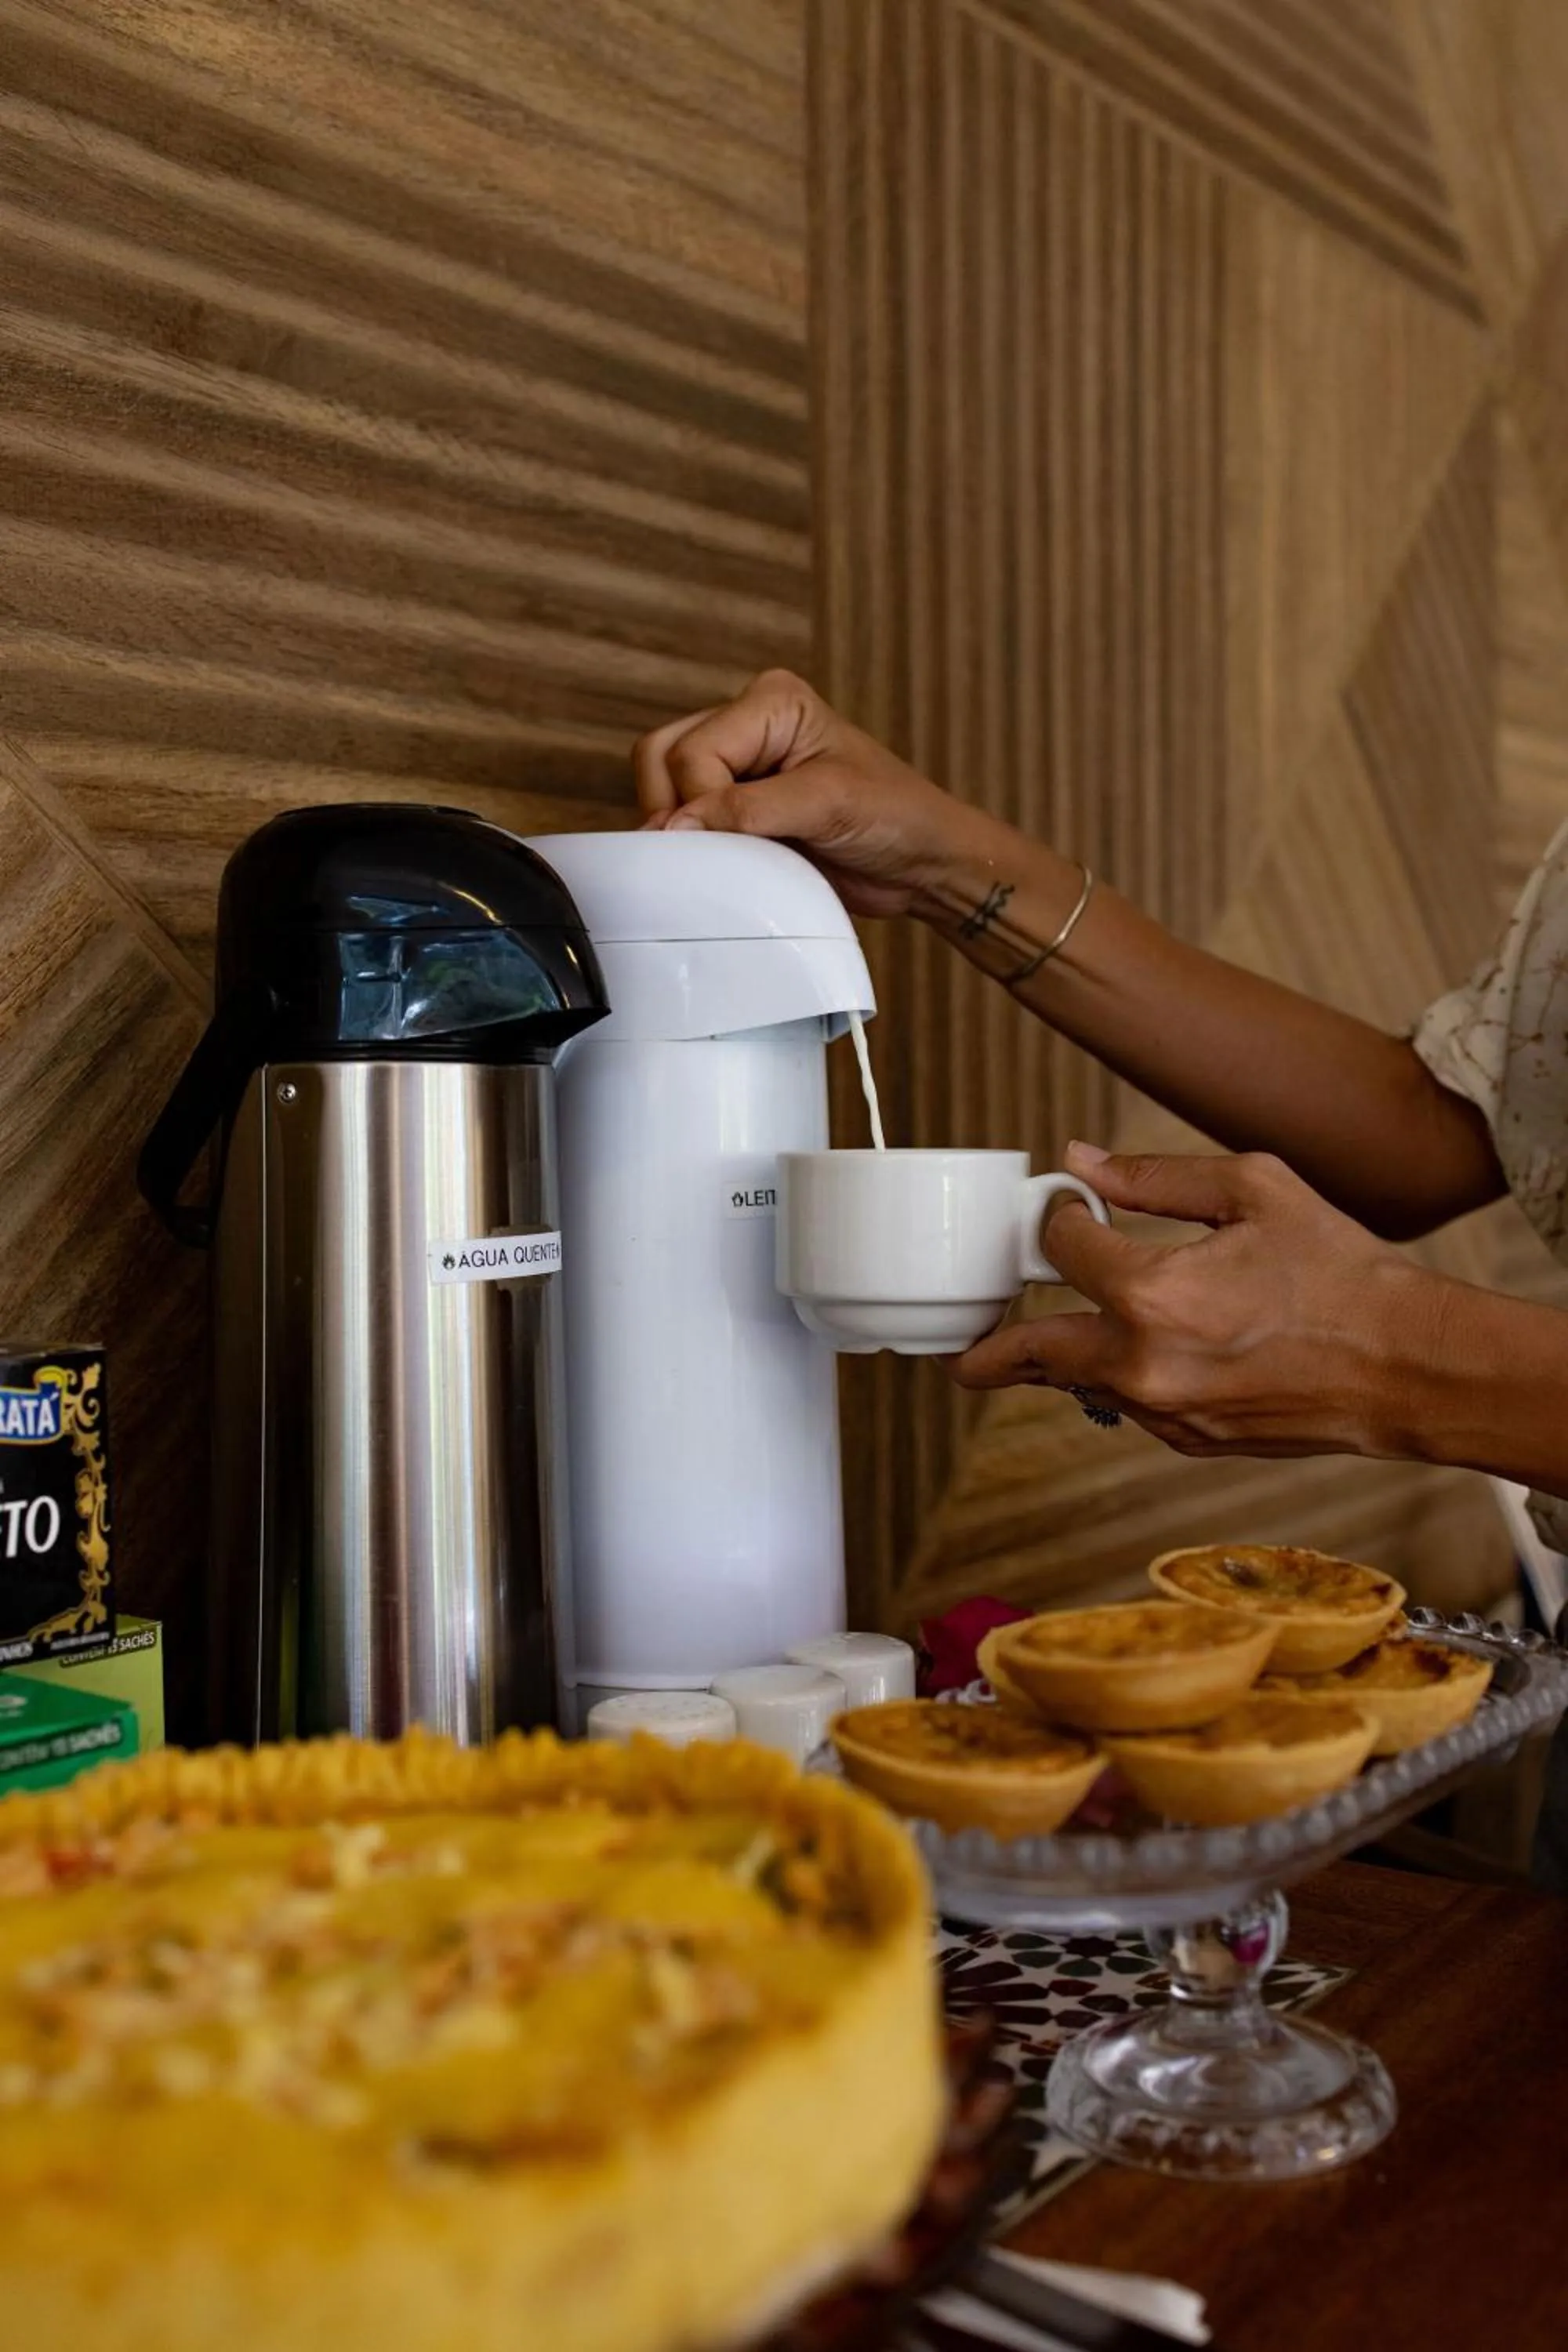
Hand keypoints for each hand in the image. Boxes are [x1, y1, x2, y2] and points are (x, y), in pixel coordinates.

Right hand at [632, 669, 977, 916]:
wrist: (923, 863)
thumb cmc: (895, 818)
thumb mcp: (826, 805)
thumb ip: (748, 810)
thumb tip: (675, 825)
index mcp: (771, 701)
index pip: (693, 752)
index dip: (700, 805)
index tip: (731, 846)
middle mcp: (746, 723)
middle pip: (661, 757)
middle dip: (675, 810)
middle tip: (713, 855)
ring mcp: (739, 765)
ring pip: (661, 785)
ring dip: (681, 829)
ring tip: (725, 858)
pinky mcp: (737, 805)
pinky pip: (684, 818)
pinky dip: (693, 845)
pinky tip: (725, 864)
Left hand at [951, 1144, 1442, 1460]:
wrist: (1404, 1367)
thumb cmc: (1340, 1273)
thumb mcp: (1252, 1190)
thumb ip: (1154, 1177)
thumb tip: (1082, 1163)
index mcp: (1150, 1296)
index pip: (1064, 1248)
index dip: (1060, 1219)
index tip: (1067, 1209)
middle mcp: (1142, 1366)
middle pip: (1033, 1355)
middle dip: (990, 1353)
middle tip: (961, 1357)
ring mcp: (1164, 1413)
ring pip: (1082, 1386)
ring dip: (1063, 1362)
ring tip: (1036, 1349)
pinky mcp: (1190, 1441)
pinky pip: (1131, 1408)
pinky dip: (1123, 1381)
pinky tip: (1138, 1358)